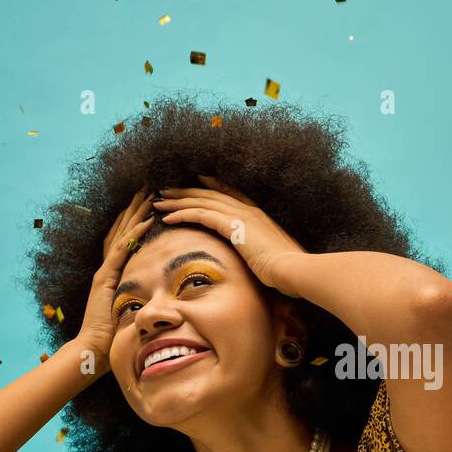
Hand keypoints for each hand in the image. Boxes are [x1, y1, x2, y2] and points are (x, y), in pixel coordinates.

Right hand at [73, 188, 154, 374]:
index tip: (150, 203)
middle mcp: (106, 268)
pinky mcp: (105, 278)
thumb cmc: (114, 338)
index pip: (125, 240)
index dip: (136, 220)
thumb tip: (165, 298)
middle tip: (148, 187)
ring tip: (148, 194)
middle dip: (135, 208)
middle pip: (121, 230)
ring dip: (135, 213)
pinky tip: (148, 221)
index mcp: (113, 274)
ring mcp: (104, 271)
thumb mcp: (133, 313)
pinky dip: (134, 234)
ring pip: (121, 234)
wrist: (93, 350)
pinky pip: (121, 251)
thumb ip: (144, 301)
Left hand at [154, 174, 306, 295]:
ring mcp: (239, 215)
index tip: (198, 181)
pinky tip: (167, 217)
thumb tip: (261, 260)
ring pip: (201, 201)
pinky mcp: (231, 225)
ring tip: (159, 202)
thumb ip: (263, 252)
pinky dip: (181, 214)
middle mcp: (248, 210)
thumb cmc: (287, 270)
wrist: (292, 269)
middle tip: (167, 190)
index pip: (231, 193)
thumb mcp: (274, 256)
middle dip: (187, 191)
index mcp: (258, 215)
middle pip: (210, 194)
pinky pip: (199, 215)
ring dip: (178, 201)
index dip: (213, 186)